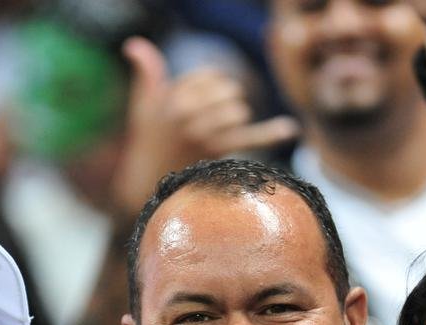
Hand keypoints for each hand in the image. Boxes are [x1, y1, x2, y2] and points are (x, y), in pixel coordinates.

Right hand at [111, 36, 299, 214]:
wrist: (147, 180)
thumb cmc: (148, 139)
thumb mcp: (143, 104)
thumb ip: (146, 72)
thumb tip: (134, 44)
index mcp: (170, 98)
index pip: (208, 76)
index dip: (212, 85)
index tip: (204, 99)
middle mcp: (185, 114)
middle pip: (225, 90)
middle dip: (228, 98)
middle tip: (217, 114)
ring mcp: (201, 134)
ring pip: (237, 110)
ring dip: (237, 116)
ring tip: (223, 127)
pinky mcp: (216, 152)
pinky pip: (247, 138)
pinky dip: (270, 133)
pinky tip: (291, 128)